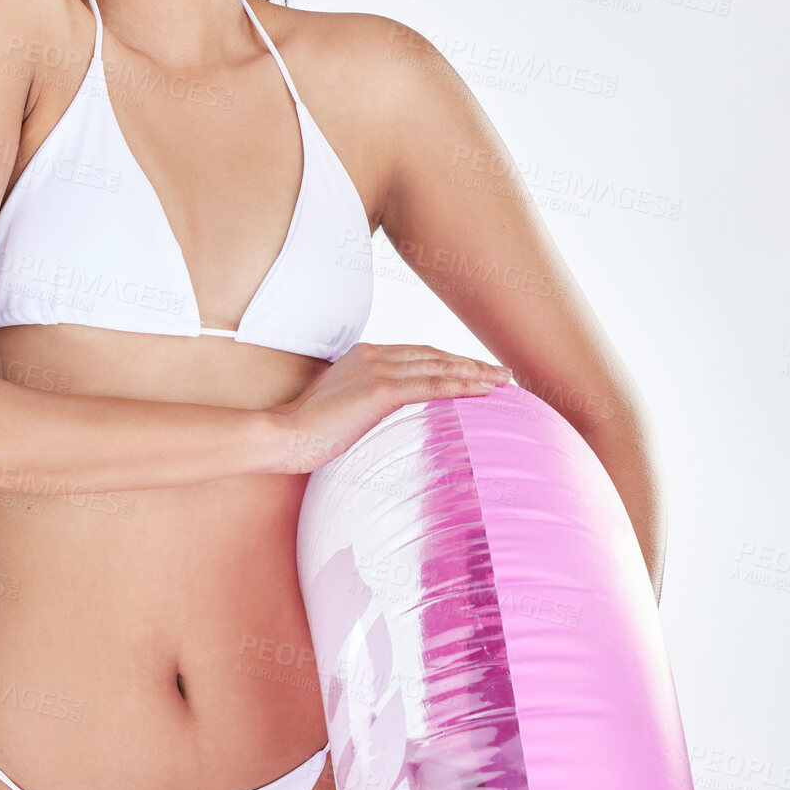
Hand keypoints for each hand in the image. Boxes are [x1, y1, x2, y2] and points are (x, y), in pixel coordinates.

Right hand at [267, 342, 512, 474]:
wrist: (284, 435)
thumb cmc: (307, 431)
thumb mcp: (342, 408)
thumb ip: (366, 403)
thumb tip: (383, 418)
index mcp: (365, 355)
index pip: (419, 355)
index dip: (450, 361)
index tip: (475, 370)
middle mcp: (375, 354)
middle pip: (435, 355)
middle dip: (471, 363)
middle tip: (503, 373)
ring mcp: (378, 369)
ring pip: (440, 367)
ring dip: (476, 372)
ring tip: (504, 380)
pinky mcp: (380, 389)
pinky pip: (433, 385)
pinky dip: (462, 385)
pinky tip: (483, 390)